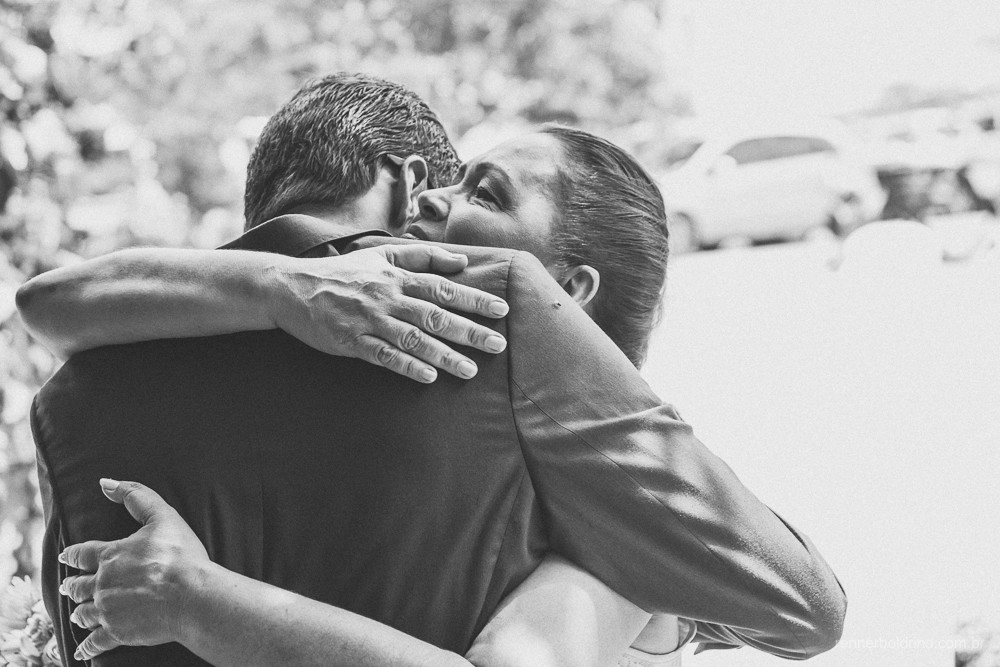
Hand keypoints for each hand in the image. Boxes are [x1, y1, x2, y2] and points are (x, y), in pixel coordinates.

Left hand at [59, 479, 208, 661]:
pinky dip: (86, 646)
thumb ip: (135, 495)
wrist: (191, 594)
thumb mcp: (162, 515)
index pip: (83, 554)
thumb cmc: (180, 555)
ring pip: (83, 612)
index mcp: (111, 555)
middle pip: (78, 586)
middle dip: (72, 586)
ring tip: (77, 614)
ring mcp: (108, 610)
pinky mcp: (117, 632)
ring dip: (78, 612)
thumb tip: (106, 482)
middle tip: (68, 587)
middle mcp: (103, 583)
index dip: (73, 555)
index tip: (65, 557)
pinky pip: (94, 642)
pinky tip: (82, 649)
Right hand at [269, 244, 508, 382]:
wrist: (293, 288)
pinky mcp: (352, 342)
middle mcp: (387, 298)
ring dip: (445, 355)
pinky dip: (407, 366)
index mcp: (397, 277)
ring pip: (413, 339)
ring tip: (471, 370)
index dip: (473, 298)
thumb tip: (460, 262)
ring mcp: (370, 321)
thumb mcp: (381, 254)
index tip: (501, 309)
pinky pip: (384, 356)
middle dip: (469, 330)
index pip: (443, 287)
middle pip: (435, 315)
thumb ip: (422, 257)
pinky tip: (429, 376)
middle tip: (498, 344)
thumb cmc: (344, 272)